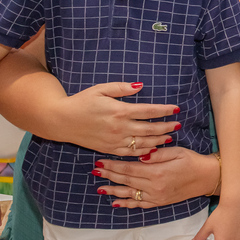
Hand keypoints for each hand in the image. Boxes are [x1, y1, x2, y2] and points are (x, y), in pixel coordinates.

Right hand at [58, 81, 178, 155]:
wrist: (61, 120)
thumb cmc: (82, 101)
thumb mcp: (101, 89)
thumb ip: (122, 88)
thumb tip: (140, 86)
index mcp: (119, 111)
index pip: (149, 111)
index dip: (164, 110)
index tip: (176, 109)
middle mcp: (119, 127)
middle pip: (150, 129)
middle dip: (166, 127)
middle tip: (178, 125)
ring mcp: (114, 140)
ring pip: (143, 143)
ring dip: (158, 141)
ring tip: (170, 137)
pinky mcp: (109, 149)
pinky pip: (130, 153)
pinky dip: (143, 152)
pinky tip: (152, 149)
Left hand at [96, 147, 217, 206]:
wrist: (207, 178)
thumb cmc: (192, 161)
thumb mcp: (177, 151)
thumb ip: (157, 154)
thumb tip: (140, 155)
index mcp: (157, 172)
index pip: (129, 168)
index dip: (114, 165)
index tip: (101, 161)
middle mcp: (154, 187)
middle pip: (126, 180)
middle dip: (109, 175)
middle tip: (95, 171)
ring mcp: (156, 196)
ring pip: (130, 194)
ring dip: (113, 191)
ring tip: (100, 189)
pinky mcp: (159, 202)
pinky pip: (139, 204)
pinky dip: (127, 204)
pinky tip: (116, 203)